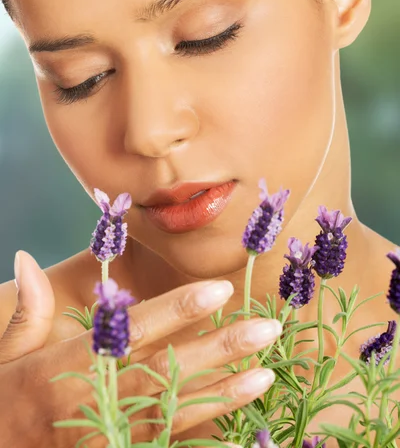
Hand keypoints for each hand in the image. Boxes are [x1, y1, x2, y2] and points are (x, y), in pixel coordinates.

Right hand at [0, 251, 281, 446]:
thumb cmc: (7, 399)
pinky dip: (206, 441)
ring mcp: (113, 434)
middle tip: (268, 328)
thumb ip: (27, 311)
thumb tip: (25, 256)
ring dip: (224, 393)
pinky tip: (242, 435)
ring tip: (267, 374)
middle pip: (168, 369)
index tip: (219, 289)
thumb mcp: (7, 354)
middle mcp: (100, 398)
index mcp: (73, 363)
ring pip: (177, 411)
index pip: (134, 330)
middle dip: (220, 348)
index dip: (177, 310)